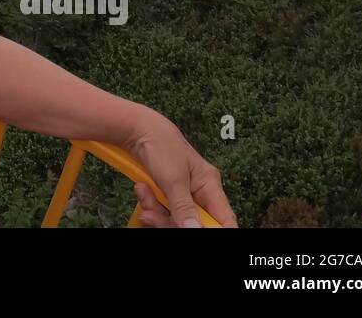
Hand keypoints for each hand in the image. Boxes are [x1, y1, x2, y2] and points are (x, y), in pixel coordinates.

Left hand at [124, 111, 237, 227]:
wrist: (136, 129)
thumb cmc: (161, 146)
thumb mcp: (173, 179)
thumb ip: (184, 206)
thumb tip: (196, 230)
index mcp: (210, 186)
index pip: (225, 219)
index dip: (216, 230)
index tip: (197, 232)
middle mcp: (200, 192)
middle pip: (196, 223)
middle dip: (172, 222)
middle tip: (152, 215)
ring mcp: (183, 194)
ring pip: (176, 218)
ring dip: (156, 210)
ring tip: (143, 192)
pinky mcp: (167, 193)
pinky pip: (162, 209)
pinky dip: (150, 204)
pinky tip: (141, 190)